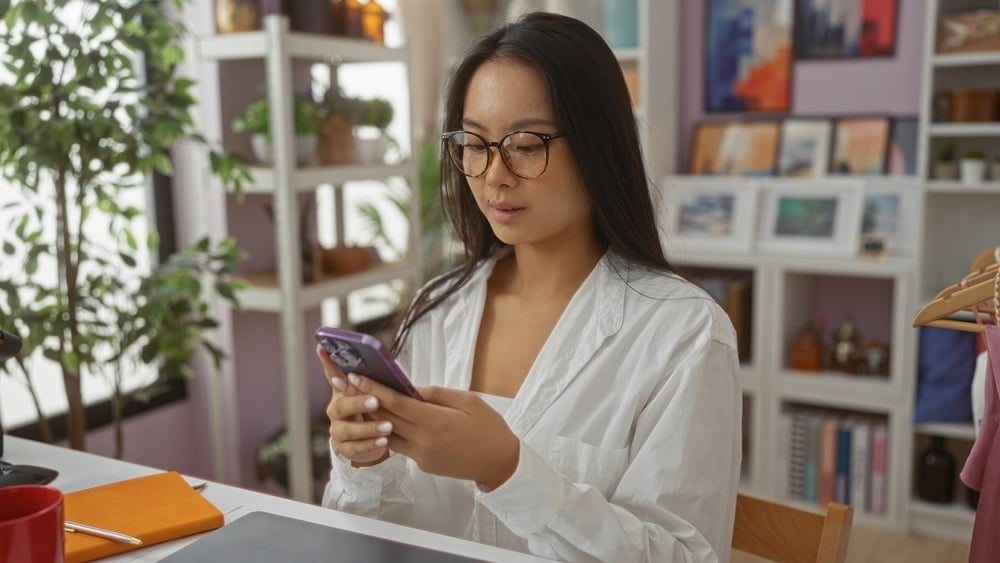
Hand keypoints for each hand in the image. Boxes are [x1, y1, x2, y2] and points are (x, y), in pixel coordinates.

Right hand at [317, 345, 390, 465]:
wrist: (370, 441)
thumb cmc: (375, 411)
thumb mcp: (376, 393)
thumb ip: (374, 381)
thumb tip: (384, 364)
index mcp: (342, 392)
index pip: (332, 374)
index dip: (327, 362)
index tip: (323, 347)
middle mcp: (336, 410)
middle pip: (341, 405)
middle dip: (358, 403)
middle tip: (375, 401)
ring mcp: (338, 430)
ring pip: (348, 430)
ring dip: (368, 428)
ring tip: (388, 427)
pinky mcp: (344, 448)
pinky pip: (355, 448)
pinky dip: (370, 445)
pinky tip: (384, 441)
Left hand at [348, 375, 519, 489]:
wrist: (500, 463)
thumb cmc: (489, 427)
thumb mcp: (468, 401)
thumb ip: (437, 394)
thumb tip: (411, 388)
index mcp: (436, 421)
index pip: (396, 403)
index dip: (374, 388)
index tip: (357, 376)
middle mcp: (424, 441)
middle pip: (386, 419)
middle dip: (366, 400)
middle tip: (349, 384)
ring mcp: (422, 456)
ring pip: (388, 434)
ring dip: (374, 418)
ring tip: (362, 400)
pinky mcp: (423, 465)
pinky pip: (401, 446)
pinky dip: (391, 431)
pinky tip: (387, 419)